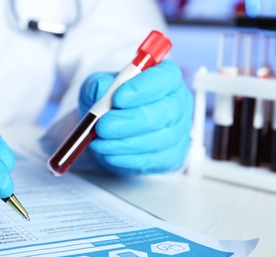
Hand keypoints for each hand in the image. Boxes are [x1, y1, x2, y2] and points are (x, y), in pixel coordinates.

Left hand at [79, 59, 192, 174]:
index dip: (142, 88)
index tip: (117, 98)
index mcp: (166, 76)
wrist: (112, 127)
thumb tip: (101, 89)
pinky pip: (150, 160)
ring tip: (98, 141)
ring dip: (123, 143)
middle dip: (129, 121)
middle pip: (162, 113)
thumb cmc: (111, 100)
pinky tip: (108, 153)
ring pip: (156, 140)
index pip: (164, 78)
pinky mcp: (170, 156)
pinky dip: (125, 158)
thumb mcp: (100, 85)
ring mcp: (177, 131)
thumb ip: (99, 83)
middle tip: (102, 126)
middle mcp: (177, 102)